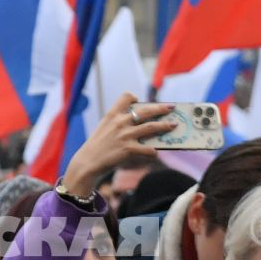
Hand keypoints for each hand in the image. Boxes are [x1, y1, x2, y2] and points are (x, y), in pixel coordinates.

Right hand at [60, 94, 175, 199]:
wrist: (87, 162)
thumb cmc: (95, 147)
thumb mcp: (103, 129)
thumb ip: (117, 124)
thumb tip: (137, 125)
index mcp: (112, 115)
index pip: (126, 97)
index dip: (134, 97)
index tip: (139, 101)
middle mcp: (120, 122)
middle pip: (145, 110)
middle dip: (160, 108)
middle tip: (171, 107)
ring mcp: (125, 135)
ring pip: (151, 127)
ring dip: (165, 126)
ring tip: (173, 125)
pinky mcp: (129, 150)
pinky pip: (148, 149)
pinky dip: (153, 152)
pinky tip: (155, 153)